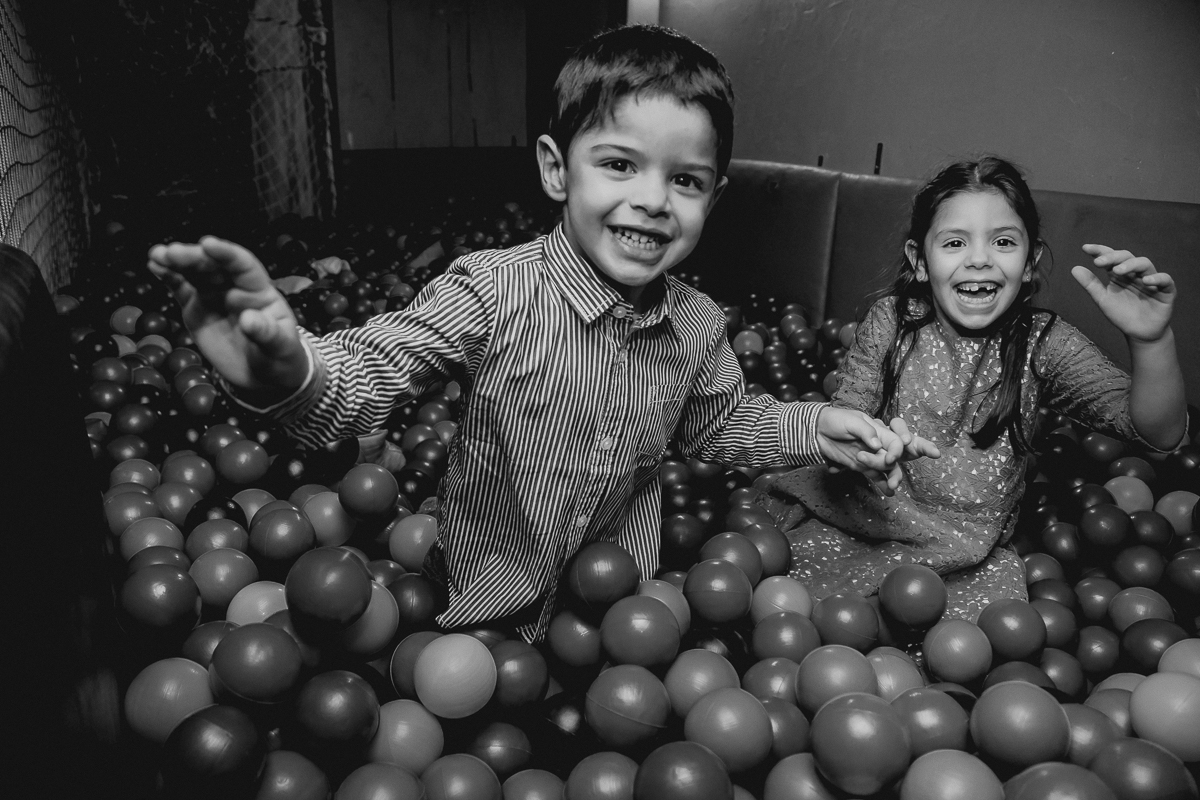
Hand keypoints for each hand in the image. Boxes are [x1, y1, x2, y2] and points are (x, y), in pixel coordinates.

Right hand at [148, 236, 308, 394]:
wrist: (264, 373)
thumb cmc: (280, 354)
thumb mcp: (281, 346)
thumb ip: (267, 332)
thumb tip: (248, 320)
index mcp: (258, 290)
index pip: (243, 265)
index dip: (226, 253)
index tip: (208, 244)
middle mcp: (234, 286)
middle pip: (213, 266)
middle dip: (193, 257)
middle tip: (172, 252)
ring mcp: (213, 295)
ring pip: (194, 272)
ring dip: (175, 261)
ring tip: (157, 255)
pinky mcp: (196, 307)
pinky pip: (181, 288)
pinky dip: (168, 276)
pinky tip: (154, 265)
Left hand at [816, 407, 933, 495]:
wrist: (817, 430)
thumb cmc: (835, 420)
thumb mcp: (852, 421)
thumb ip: (865, 431)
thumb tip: (877, 445)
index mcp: (878, 432)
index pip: (895, 442)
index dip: (896, 451)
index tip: (889, 459)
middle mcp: (877, 445)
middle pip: (891, 459)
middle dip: (893, 470)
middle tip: (890, 480)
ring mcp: (869, 457)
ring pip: (885, 469)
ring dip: (891, 479)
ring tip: (891, 488)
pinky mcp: (860, 465)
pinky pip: (873, 475)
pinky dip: (881, 483)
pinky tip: (888, 492)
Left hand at [1071, 244, 1174, 343]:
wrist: (1139, 334)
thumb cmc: (1121, 314)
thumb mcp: (1103, 299)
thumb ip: (1090, 284)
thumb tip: (1074, 268)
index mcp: (1119, 274)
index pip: (1110, 257)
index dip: (1099, 250)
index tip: (1085, 248)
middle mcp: (1135, 273)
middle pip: (1126, 257)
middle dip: (1113, 257)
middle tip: (1099, 262)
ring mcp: (1151, 280)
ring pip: (1144, 264)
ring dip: (1131, 265)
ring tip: (1118, 270)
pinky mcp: (1166, 290)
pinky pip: (1165, 280)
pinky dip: (1156, 278)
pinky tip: (1145, 281)